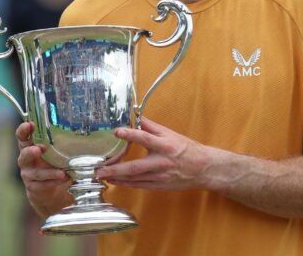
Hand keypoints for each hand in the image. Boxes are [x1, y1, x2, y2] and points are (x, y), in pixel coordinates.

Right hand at [16, 121, 70, 216]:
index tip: (29, 125)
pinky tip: (64, 179)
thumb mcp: (59, 151)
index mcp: (31, 146)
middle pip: (24, 154)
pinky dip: (54, 182)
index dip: (23, 130)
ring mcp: (29, 174)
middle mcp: (27, 159)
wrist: (51, 192)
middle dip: (30, 152)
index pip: (22, 136)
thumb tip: (86, 134)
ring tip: (61, 173)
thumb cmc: (55, 163)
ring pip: (35, 173)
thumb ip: (67, 143)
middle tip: (39, 149)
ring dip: (48, 172)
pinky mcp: (34, 187)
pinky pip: (42, 185)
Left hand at [96, 117, 215, 190]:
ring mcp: (159, 177)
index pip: (145, 138)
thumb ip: (151, 126)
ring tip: (102, 176)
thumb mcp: (171, 134)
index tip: (116, 131)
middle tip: (99, 170)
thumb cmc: (186, 149)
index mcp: (165, 146)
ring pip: (134, 179)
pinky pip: (139, 186)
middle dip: (115, 169)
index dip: (130, 134)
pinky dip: (126, 184)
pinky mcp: (159, 186)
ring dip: (116, 178)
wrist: (203, 168)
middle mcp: (161, 162)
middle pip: (134, 167)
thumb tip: (136, 116)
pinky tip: (115, 181)